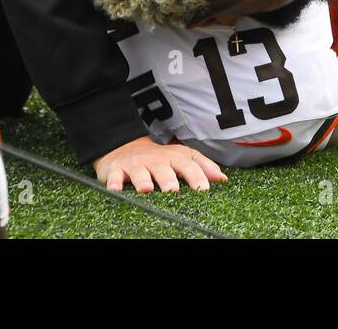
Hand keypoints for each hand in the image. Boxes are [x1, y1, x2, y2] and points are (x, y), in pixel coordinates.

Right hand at [94, 136, 227, 193]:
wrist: (125, 148)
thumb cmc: (159, 159)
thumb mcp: (182, 158)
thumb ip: (203, 167)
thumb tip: (223, 179)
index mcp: (175, 157)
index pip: (189, 165)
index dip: (196, 175)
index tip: (203, 189)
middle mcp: (156, 160)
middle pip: (163, 169)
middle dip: (168, 179)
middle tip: (173, 191)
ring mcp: (135, 164)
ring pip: (139, 172)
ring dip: (143, 180)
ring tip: (146, 189)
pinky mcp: (116, 170)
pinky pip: (114, 176)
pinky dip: (114, 183)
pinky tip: (116, 190)